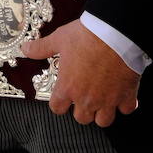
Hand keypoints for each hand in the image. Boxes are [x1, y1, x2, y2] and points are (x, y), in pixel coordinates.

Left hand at [20, 20, 139, 126]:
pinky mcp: (126, 95)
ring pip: (103, 120)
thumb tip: (26, 48)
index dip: (59, 102)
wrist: (116, 31)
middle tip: (84, 95)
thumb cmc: (86, 35)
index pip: (57, 108)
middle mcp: (86, 99)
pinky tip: (122, 92)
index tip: (63, 95)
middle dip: (82, 109)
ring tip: (102, 99)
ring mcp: (107, 99)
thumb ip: (42, 47)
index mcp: (67, 88)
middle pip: (81, 118)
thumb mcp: (60, 39)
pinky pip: (126, 109)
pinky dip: (124, 103)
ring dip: (102, 112)